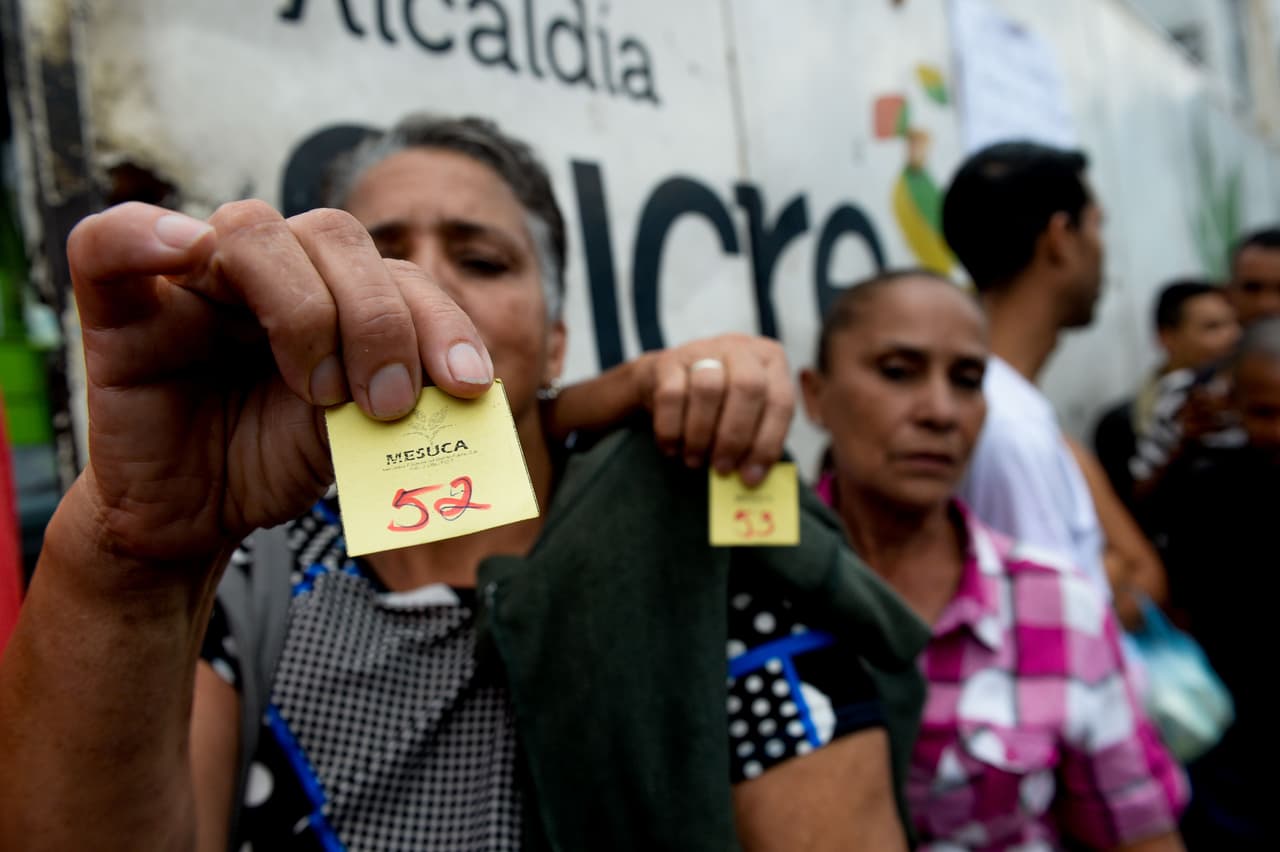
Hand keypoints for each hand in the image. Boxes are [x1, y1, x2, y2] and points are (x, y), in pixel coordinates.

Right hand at [67, 201, 491, 567]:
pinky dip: (145, 234)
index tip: (468, 384)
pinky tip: (188, 252)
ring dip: (304, 308)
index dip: (442, 321)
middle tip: (387, 402)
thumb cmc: (275, 459)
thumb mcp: (358, 429)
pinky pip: (109, 245)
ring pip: (252, 230)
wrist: (198, 517)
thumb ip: (398, 390)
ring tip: (321, 392)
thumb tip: (465, 382)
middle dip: (379, 320)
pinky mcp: (121, 313)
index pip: (397, 272)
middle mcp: (269, 271)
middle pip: (333, 234)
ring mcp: (194, 283)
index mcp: (334, 288)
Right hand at [635, 334, 793, 485]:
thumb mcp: (747, 413)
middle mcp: (740, 348)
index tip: (751, 477)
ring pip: (708, 389)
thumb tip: (752, 477)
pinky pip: (671, 395)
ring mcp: (703, 349)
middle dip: (735, 436)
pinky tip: (672, 448)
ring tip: (695, 460)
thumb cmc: (718, 404)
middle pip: (748, 387)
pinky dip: (671, 430)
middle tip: (722, 468)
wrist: (666, 380)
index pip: (780, 401)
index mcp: (770, 360)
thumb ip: (756, 439)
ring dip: (701, 435)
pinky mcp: (668, 360)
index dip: (767, 443)